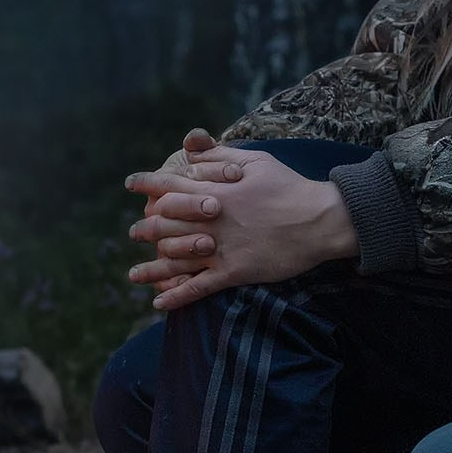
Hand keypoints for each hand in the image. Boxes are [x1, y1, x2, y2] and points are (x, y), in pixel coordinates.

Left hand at [123, 145, 357, 310]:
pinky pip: (198, 287)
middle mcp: (211, 220)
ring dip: (152, 269)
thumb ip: (220, 156)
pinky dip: (177, 296)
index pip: (170, 185)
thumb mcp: (256, 160)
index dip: (148, 184)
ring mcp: (220, 247)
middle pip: (165, 224)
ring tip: (134, 275)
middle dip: (146, 229)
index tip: (131, 184)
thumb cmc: (289, 186)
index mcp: (214, 191)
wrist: (319, 220)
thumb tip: (191, 148)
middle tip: (134, 232)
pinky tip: (159, 304)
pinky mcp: (233, 271)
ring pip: (175, 260)